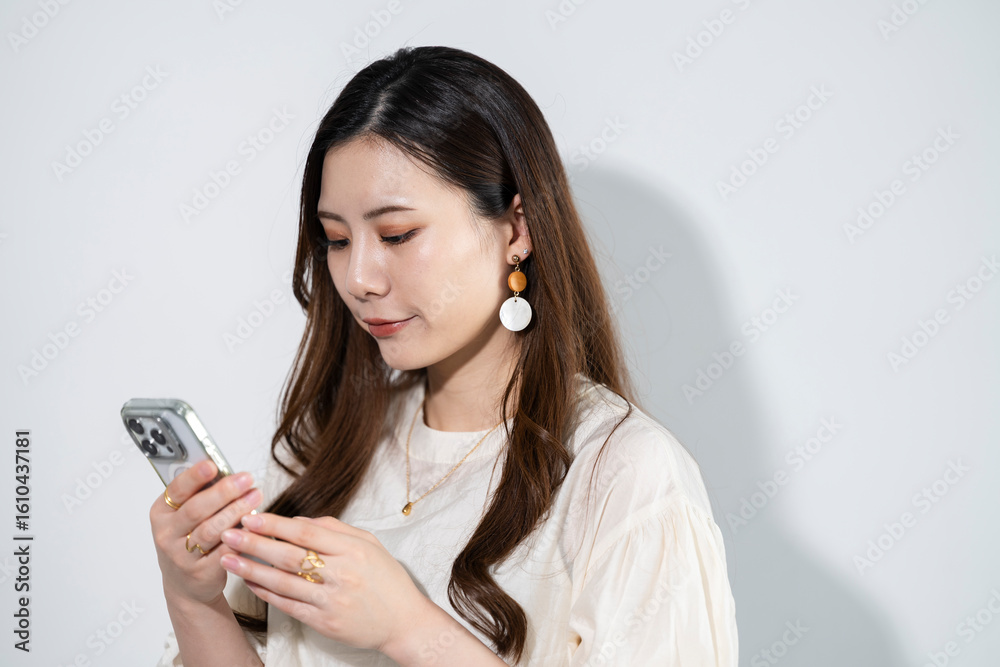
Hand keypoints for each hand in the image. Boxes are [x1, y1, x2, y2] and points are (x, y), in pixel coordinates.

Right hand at [149, 460, 262, 607]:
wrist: (184, 583)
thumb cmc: (186, 540)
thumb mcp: (183, 516)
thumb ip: (199, 495)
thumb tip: (227, 471)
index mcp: (161, 513)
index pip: (176, 491)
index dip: (194, 477)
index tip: (212, 465)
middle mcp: (167, 534)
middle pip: (196, 510)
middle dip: (224, 492)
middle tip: (246, 479)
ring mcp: (181, 556)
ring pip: (211, 530)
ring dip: (236, 511)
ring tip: (255, 497)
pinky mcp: (200, 573)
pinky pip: (223, 552)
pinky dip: (240, 536)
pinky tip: (254, 525)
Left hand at [218, 513, 429, 654]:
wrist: (404, 621)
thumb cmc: (387, 580)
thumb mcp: (369, 544)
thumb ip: (335, 528)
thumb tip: (299, 519)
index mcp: (352, 550)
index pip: (306, 532)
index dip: (275, 524)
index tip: (251, 516)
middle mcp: (341, 574)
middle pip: (289, 556)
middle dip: (254, 544)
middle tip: (229, 533)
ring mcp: (331, 600)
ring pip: (283, 582)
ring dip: (252, 570)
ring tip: (229, 559)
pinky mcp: (324, 622)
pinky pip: (288, 606)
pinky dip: (266, 594)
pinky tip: (251, 583)